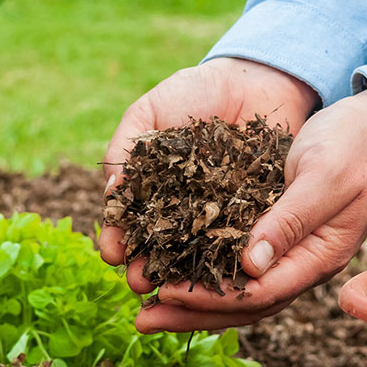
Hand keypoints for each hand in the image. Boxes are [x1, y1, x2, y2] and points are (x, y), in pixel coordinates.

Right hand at [99, 58, 319, 271]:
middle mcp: (182, 210)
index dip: (117, 239)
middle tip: (140, 283)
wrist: (254, 78)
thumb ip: (126, 149)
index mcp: (151, 190)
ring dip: (181, 274)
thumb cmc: (195, 92)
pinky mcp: (253, 215)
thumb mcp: (149, 112)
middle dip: (146, 266)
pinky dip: (227, 257)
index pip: (128, 222)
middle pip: (159, 246)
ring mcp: (217, 216)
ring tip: (170, 289)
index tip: (111, 253)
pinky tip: (216, 273)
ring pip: (196, 252)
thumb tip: (111, 192)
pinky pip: (238, 239)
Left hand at [136, 87, 366, 332]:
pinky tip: (168, 272)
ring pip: (234, 291)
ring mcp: (285, 255)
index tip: (166, 293)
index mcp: (318, 258)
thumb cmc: (352, 145)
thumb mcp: (324, 176)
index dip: (212, 297)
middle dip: (190, 314)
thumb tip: (249, 266)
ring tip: (145, 309)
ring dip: (189, 303)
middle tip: (142, 321)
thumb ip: (290, 220)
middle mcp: (299, 265)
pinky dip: (200, 274)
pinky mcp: (270, 237)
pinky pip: (231, 267)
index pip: (259, 293)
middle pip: (241, 305)